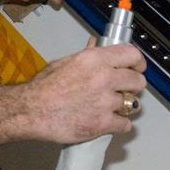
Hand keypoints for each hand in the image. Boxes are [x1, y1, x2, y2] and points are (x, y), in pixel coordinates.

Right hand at [25, 39, 146, 142]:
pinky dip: (119, 124)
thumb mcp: (64, 62)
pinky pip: (126, 124)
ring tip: (110, 107)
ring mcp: (105, 102)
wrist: (31, 110)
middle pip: (138, 81)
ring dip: (123, 106)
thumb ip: (86, 54)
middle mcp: (104, 78)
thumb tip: (96, 45)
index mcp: (95, 59)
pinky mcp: (102, 123)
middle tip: (123, 89)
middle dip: (132, 86)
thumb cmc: (43, 87)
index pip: (132, 55)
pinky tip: (109, 121)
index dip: (137, 62)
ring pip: (132, 104)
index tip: (137, 67)